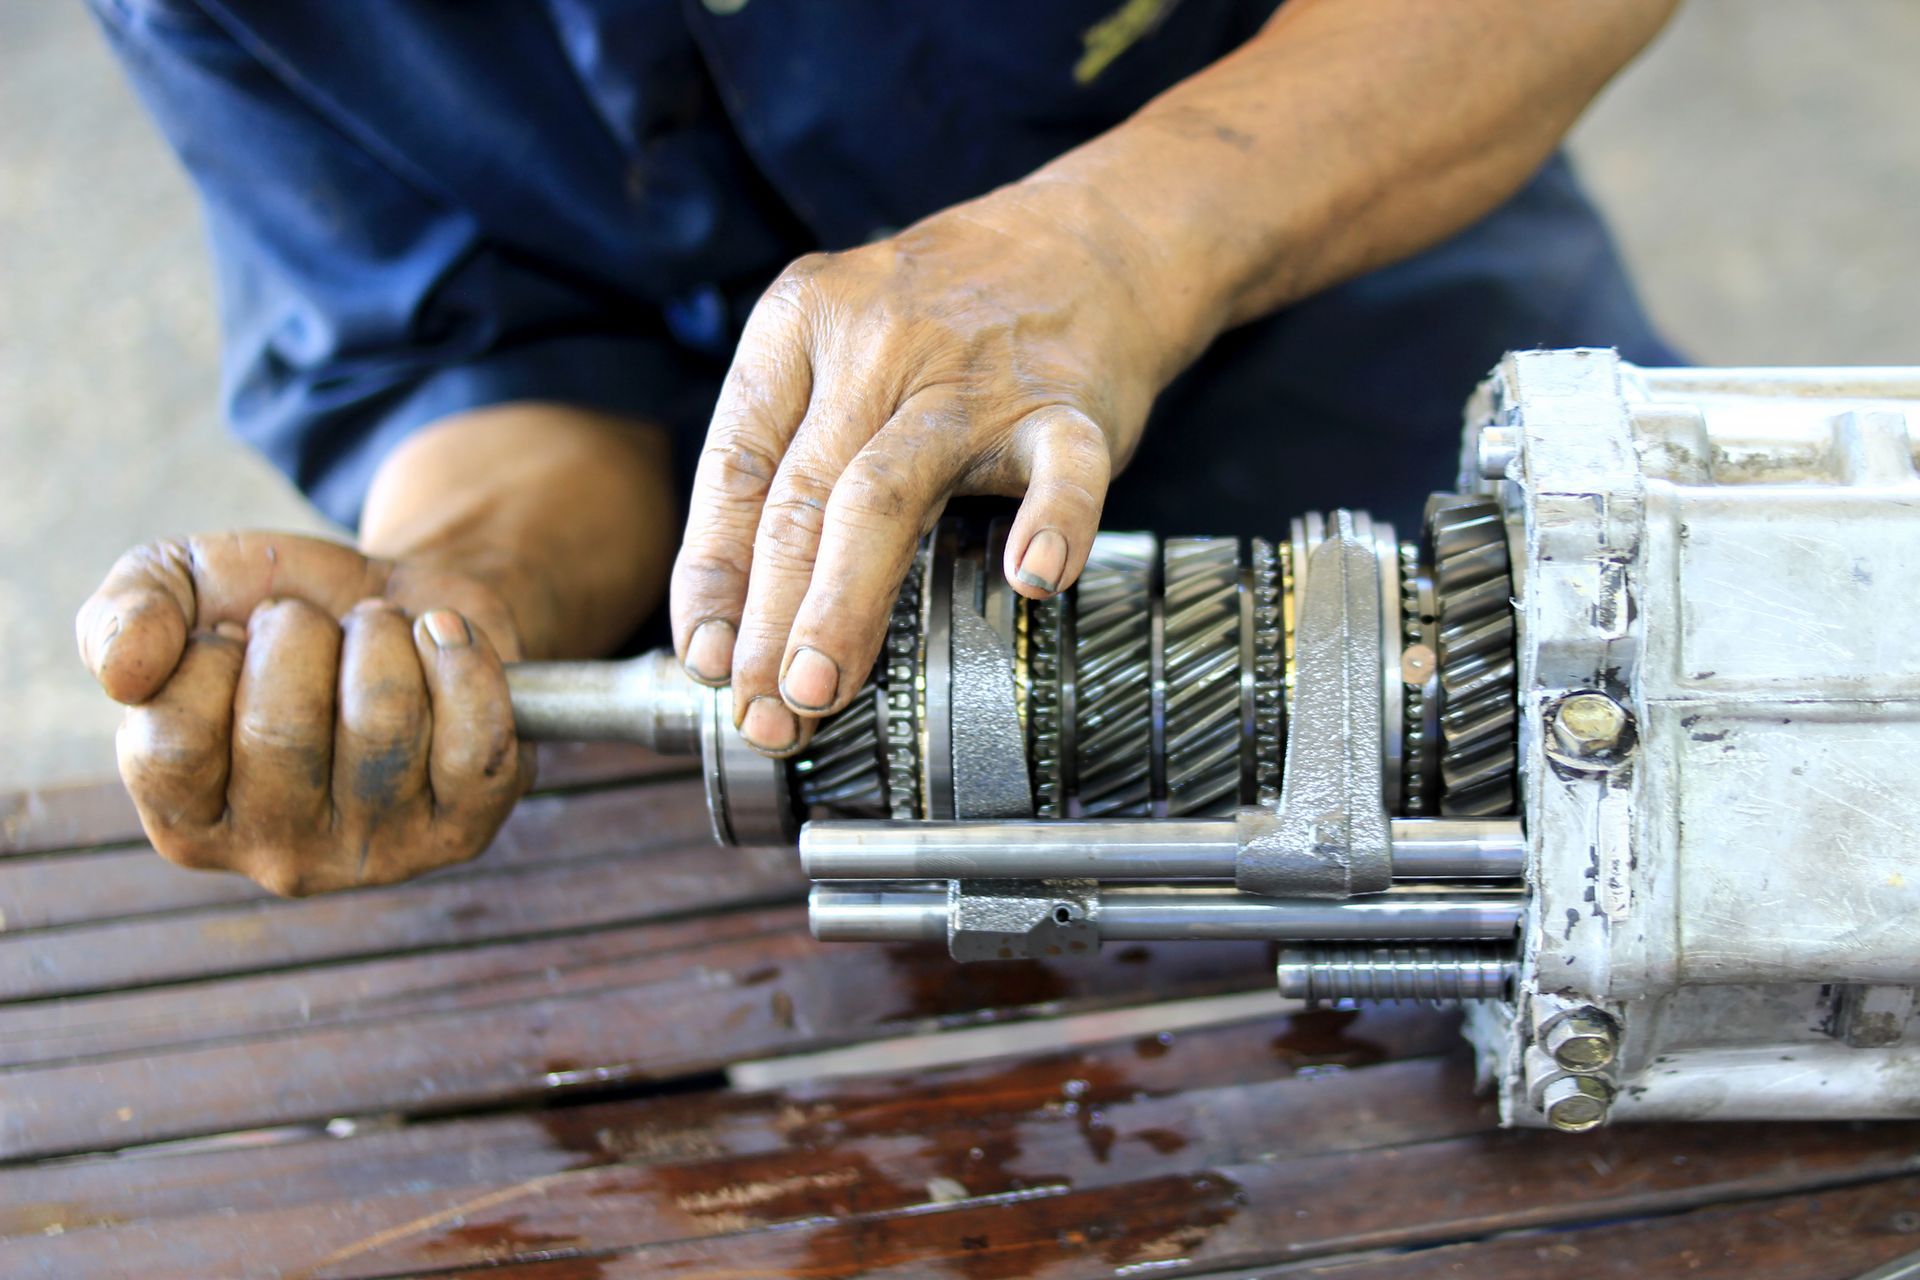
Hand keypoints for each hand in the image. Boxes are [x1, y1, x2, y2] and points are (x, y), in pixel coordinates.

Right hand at [76, 532, 535, 895]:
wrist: (407, 600)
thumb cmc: (284, 609)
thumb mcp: (186, 587)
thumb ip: (126, 614)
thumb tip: (120, 673)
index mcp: (187, 818)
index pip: (172, 739)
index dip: (211, 653)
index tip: (236, 637)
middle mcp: (278, 858)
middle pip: (280, 728)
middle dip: (303, 633)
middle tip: (318, 630)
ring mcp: (378, 853)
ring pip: (382, 722)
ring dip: (381, 638)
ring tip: (377, 636)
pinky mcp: (466, 830)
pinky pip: (475, 743)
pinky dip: (464, 660)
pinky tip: (444, 639)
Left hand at [670, 179, 1194, 754]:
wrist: (1092, 238)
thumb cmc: (947, 320)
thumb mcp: (840, 347)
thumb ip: (789, 456)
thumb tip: (734, 618)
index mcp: (799, 326)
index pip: (732, 467)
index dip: (711, 575)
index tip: (703, 659)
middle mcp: (875, 345)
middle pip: (799, 498)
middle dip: (767, 618)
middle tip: (757, 709)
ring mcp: (975, 376)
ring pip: (888, 492)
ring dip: (844, 599)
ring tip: (820, 686)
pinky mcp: (1070, 403)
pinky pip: (1061, 468)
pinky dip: (1051, 522)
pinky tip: (1033, 578)